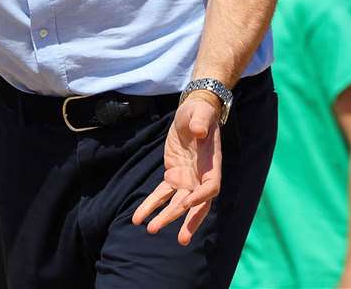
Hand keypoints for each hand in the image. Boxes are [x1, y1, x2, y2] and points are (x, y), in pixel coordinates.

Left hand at [131, 92, 221, 244]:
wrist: (192, 113)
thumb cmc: (200, 113)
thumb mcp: (200, 113)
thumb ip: (201, 121)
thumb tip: (199, 130)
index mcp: (212, 164)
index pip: (211, 187)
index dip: (201, 197)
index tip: (187, 203)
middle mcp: (201, 177)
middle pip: (197, 204)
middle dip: (189, 221)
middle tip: (181, 238)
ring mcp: (187, 179)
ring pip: (177, 204)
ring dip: (166, 217)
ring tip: (151, 230)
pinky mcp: (173, 177)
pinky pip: (161, 194)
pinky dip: (150, 206)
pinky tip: (138, 218)